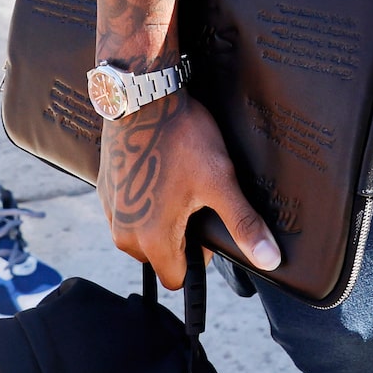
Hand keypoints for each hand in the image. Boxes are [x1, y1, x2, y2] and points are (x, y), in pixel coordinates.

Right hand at [101, 92, 281, 287]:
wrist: (142, 95)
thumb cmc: (181, 137)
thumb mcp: (219, 181)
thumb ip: (243, 224)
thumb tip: (269, 259)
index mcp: (151, 239)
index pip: (176, 277)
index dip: (197, 257)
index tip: (205, 224)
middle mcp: (124, 232)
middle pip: (158, 256)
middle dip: (178, 237)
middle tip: (194, 198)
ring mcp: (110, 209)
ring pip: (141, 233)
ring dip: (158, 218)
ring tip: (176, 181)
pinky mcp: (102, 187)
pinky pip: (126, 210)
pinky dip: (142, 199)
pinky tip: (157, 170)